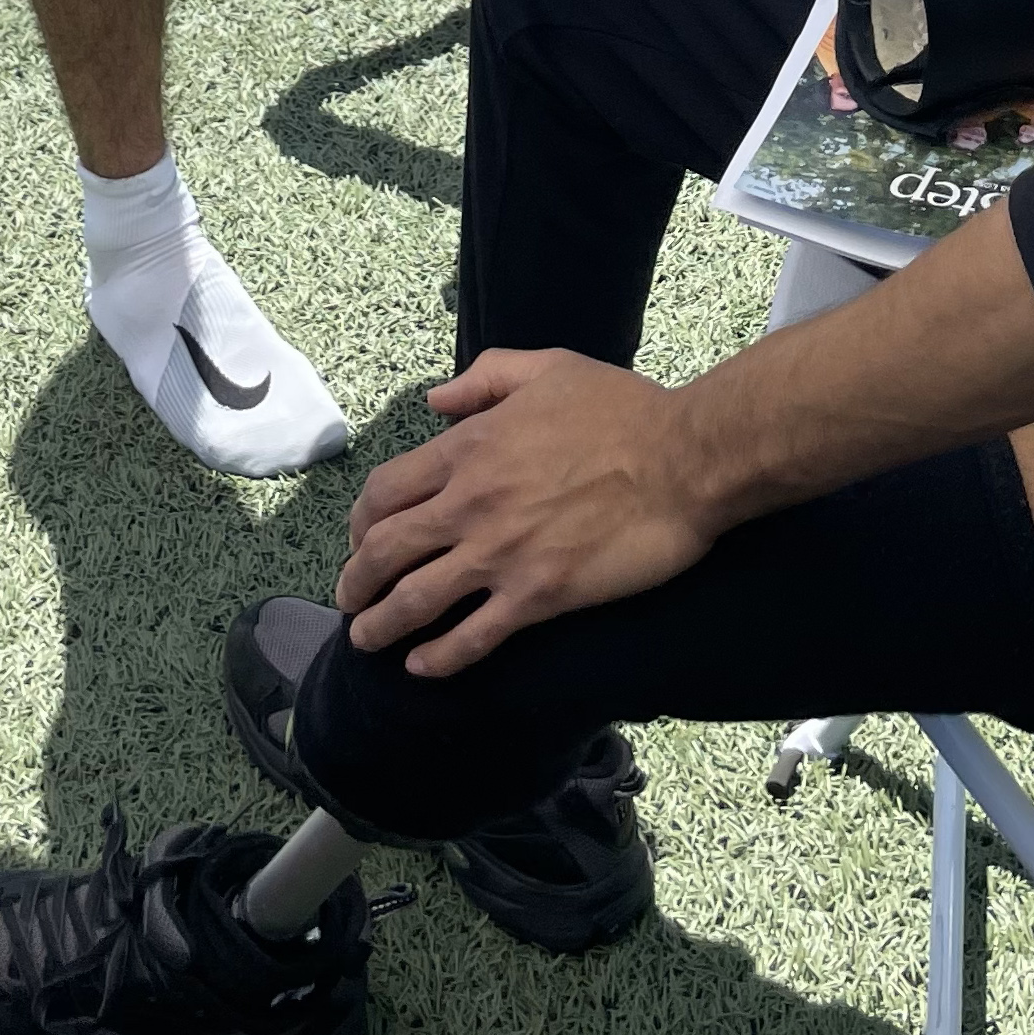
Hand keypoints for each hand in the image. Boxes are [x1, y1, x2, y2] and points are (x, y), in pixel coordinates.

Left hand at [338, 348, 731, 676]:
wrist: (684, 461)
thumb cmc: (624, 410)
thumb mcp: (550, 368)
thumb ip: (485, 379)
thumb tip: (436, 401)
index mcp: (469, 448)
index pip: (385, 492)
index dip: (359, 522)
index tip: (358, 539)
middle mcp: (470, 504)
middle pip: (385, 552)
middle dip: (355, 581)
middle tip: (349, 599)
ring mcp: (500, 555)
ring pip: (415, 600)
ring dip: (381, 625)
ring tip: (366, 640)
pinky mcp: (537, 596)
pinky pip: (472, 637)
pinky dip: (439, 657)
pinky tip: (422, 667)